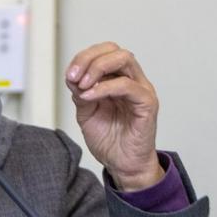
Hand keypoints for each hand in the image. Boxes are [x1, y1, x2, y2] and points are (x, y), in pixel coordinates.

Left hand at [65, 42, 163, 190]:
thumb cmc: (109, 140)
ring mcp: (141, 90)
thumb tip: (73, 77)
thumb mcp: (86, 112)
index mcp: (118, 79)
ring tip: (82, 85)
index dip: (84, 57)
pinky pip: (127, 86)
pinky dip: (104, 88)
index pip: (104, 52)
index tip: (69, 74)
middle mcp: (132, 80)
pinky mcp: (147, 103)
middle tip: (73, 76)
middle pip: (115, 50)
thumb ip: (81, 93)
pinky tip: (90, 96)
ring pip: (124, 59)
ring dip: (97, 68)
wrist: (122, 165)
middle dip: (89, 58)